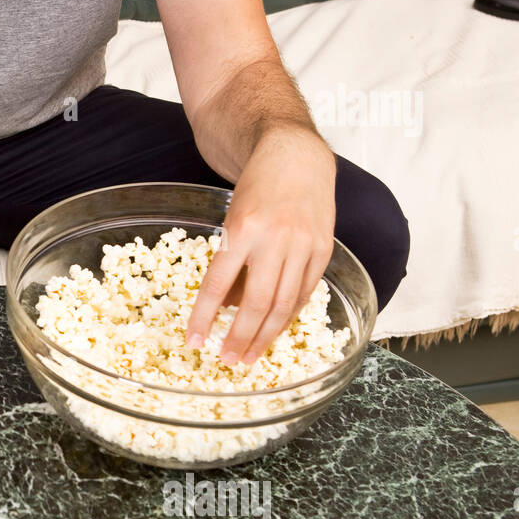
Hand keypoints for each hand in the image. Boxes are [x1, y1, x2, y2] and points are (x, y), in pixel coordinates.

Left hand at [186, 125, 335, 364]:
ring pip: (284, 304)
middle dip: (240, 337)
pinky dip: (289, 315)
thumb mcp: (232, 220)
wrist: (296, 158)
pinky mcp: (324, 249)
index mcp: (242, 229)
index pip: (217, 284)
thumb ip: (231, 262)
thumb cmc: (257, 190)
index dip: (204, 317)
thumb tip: (227, 309)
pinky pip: (305, 292)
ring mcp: (303, 245)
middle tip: (228, 360)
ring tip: (250, 356)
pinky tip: (275, 330)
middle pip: (256, 302)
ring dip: (265, 335)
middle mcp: (274, 239)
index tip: (194, 341)